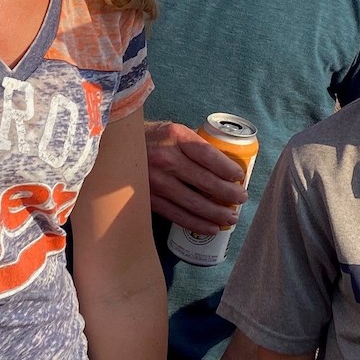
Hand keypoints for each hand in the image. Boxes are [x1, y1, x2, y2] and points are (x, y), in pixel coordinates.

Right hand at [145, 121, 247, 235]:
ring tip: (231, 218)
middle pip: (205, 181)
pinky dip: (197, 224)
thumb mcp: (173, 131)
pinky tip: (212, 228)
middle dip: (228, 194)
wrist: (117, 150)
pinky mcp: (149, 199)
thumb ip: (195, 145)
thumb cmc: (153, 139)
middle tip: (242, 198)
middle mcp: (165, 158)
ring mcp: (155, 181)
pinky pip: (177, 215)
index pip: (208, 155)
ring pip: (193, 202)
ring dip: (216, 213)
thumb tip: (227, 166)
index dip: (227, 169)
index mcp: (174, 136)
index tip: (239, 177)